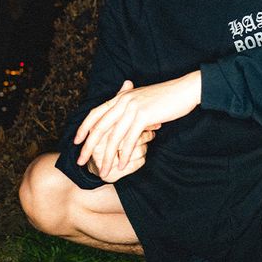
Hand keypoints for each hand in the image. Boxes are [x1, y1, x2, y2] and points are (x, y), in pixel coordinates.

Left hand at [75, 72, 200, 177]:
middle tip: (80, 161)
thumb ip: (131, 104)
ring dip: (106, 157)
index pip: (95, 113)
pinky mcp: (144, 116)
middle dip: (88, 146)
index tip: (76, 142)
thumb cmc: (166, 97)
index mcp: (121, 96)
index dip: (84, 127)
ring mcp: (132, 108)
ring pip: (113, 137)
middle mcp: (123, 101)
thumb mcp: (144, 98)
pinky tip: (122, 166)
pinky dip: (125, 155)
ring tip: (103, 171)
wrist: (185, 90)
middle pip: (99, 127)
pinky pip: (130, 140)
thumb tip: (123, 113)